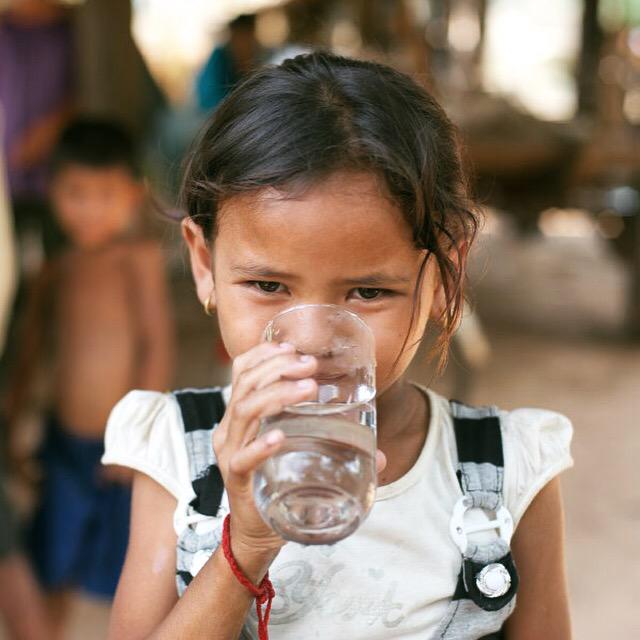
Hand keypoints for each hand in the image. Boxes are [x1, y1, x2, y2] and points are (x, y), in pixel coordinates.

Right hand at [213, 342, 318, 556]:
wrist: (258, 533)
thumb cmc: (278, 484)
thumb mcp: (299, 455)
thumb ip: (335, 450)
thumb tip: (380, 455)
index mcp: (241, 416)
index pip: (241, 373)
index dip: (262, 354)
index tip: (290, 347)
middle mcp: (230, 429)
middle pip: (245, 385)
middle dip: (277, 368)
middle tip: (310, 365)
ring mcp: (230, 453)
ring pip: (245, 412)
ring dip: (277, 395)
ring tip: (308, 389)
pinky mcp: (235, 479)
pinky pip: (243, 458)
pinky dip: (261, 446)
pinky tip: (278, 438)